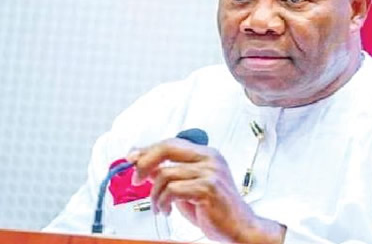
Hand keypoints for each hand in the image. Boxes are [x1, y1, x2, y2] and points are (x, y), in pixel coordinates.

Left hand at [127, 138, 284, 243]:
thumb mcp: (188, 188)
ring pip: (166, 175)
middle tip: (136, 179)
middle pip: (167, 148)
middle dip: (145, 162)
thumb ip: (170, 175)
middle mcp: (210, 159)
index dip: (148, 150)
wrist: (239, 227)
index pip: (172, 143)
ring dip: (155, 195)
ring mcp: (210, 172)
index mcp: (207, 154)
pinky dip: (163, 202)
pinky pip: (172, 190)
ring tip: (159, 206)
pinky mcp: (208, 188)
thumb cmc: (215, 209)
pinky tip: (167, 210)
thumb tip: (145, 167)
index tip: (132, 158)